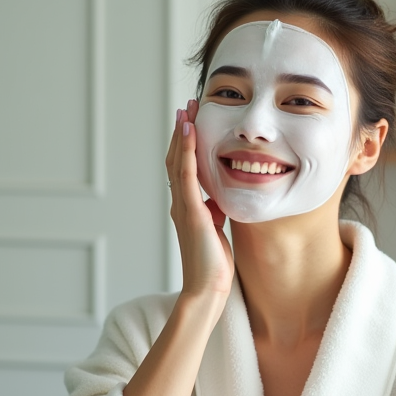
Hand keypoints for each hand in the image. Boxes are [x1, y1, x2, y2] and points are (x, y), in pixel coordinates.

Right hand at [166, 99, 233, 299]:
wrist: (207, 289)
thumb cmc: (214, 265)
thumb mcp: (217, 230)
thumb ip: (215, 212)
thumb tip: (218, 200)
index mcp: (187, 207)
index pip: (183, 167)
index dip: (185, 143)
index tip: (192, 121)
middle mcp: (180, 204)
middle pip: (177, 158)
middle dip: (182, 131)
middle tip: (187, 106)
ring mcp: (183, 207)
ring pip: (178, 162)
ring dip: (182, 134)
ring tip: (186, 111)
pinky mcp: (190, 212)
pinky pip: (187, 174)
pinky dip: (187, 150)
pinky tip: (190, 132)